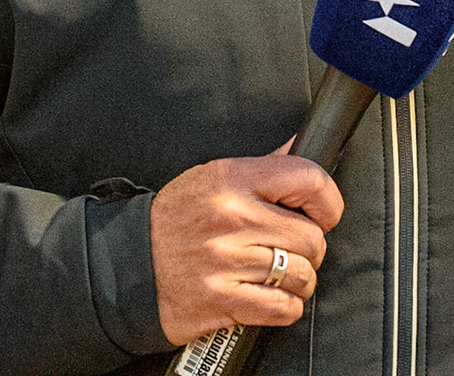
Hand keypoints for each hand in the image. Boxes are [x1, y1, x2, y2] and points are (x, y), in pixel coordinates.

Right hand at [149, 145, 344, 344]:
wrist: (126, 265)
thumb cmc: (172, 221)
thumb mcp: (213, 178)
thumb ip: (263, 167)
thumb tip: (300, 144)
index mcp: (231, 180)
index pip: (308, 179)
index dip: (327, 201)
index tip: (323, 213)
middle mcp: (231, 218)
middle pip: (311, 237)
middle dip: (309, 249)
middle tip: (290, 249)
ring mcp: (226, 261)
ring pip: (302, 275)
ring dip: (298, 281)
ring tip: (278, 274)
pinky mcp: (222, 300)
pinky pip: (283, 308)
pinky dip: (286, 307)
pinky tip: (270, 296)